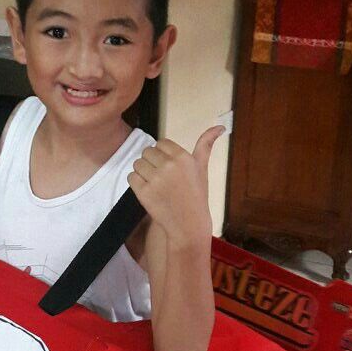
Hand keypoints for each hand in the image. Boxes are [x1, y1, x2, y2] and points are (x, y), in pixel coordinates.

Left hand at [127, 127, 224, 248]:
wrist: (188, 225)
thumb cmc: (196, 196)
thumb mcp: (202, 168)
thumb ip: (206, 145)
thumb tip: (220, 126)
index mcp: (183, 157)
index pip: (160, 143)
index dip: (162, 155)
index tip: (169, 168)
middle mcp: (168, 166)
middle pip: (147, 152)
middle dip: (151, 163)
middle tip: (161, 178)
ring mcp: (155, 179)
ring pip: (137, 163)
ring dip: (142, 172)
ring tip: (155, 185)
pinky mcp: (143, 192)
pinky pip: (131, 177)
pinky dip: (136, 183)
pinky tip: (148, 191)